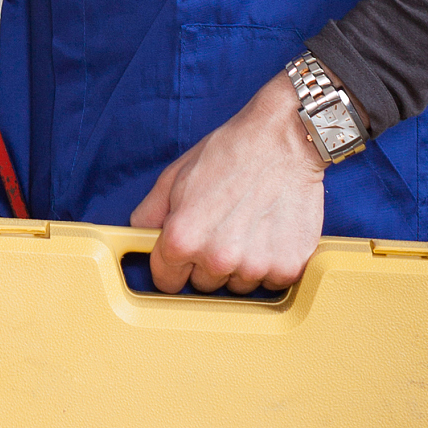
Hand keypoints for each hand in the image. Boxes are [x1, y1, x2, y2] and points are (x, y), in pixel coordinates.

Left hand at [129, 71, 325, 293]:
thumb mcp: (173, 177)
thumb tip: (139, 237)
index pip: (166, 282)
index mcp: (182, 239)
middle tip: (220, 228)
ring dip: (240, 265)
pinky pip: (271, 282)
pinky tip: (270, 233)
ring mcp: (255, 266)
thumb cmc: (228, 153)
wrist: (282, 141)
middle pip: (204, 285)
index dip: (172, 266)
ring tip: (248, 226)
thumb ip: (150, 214)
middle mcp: (217, 259)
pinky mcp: (289, 267)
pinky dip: (271, 264)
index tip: (182, 257)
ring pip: (238, 286)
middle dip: (206, 263)